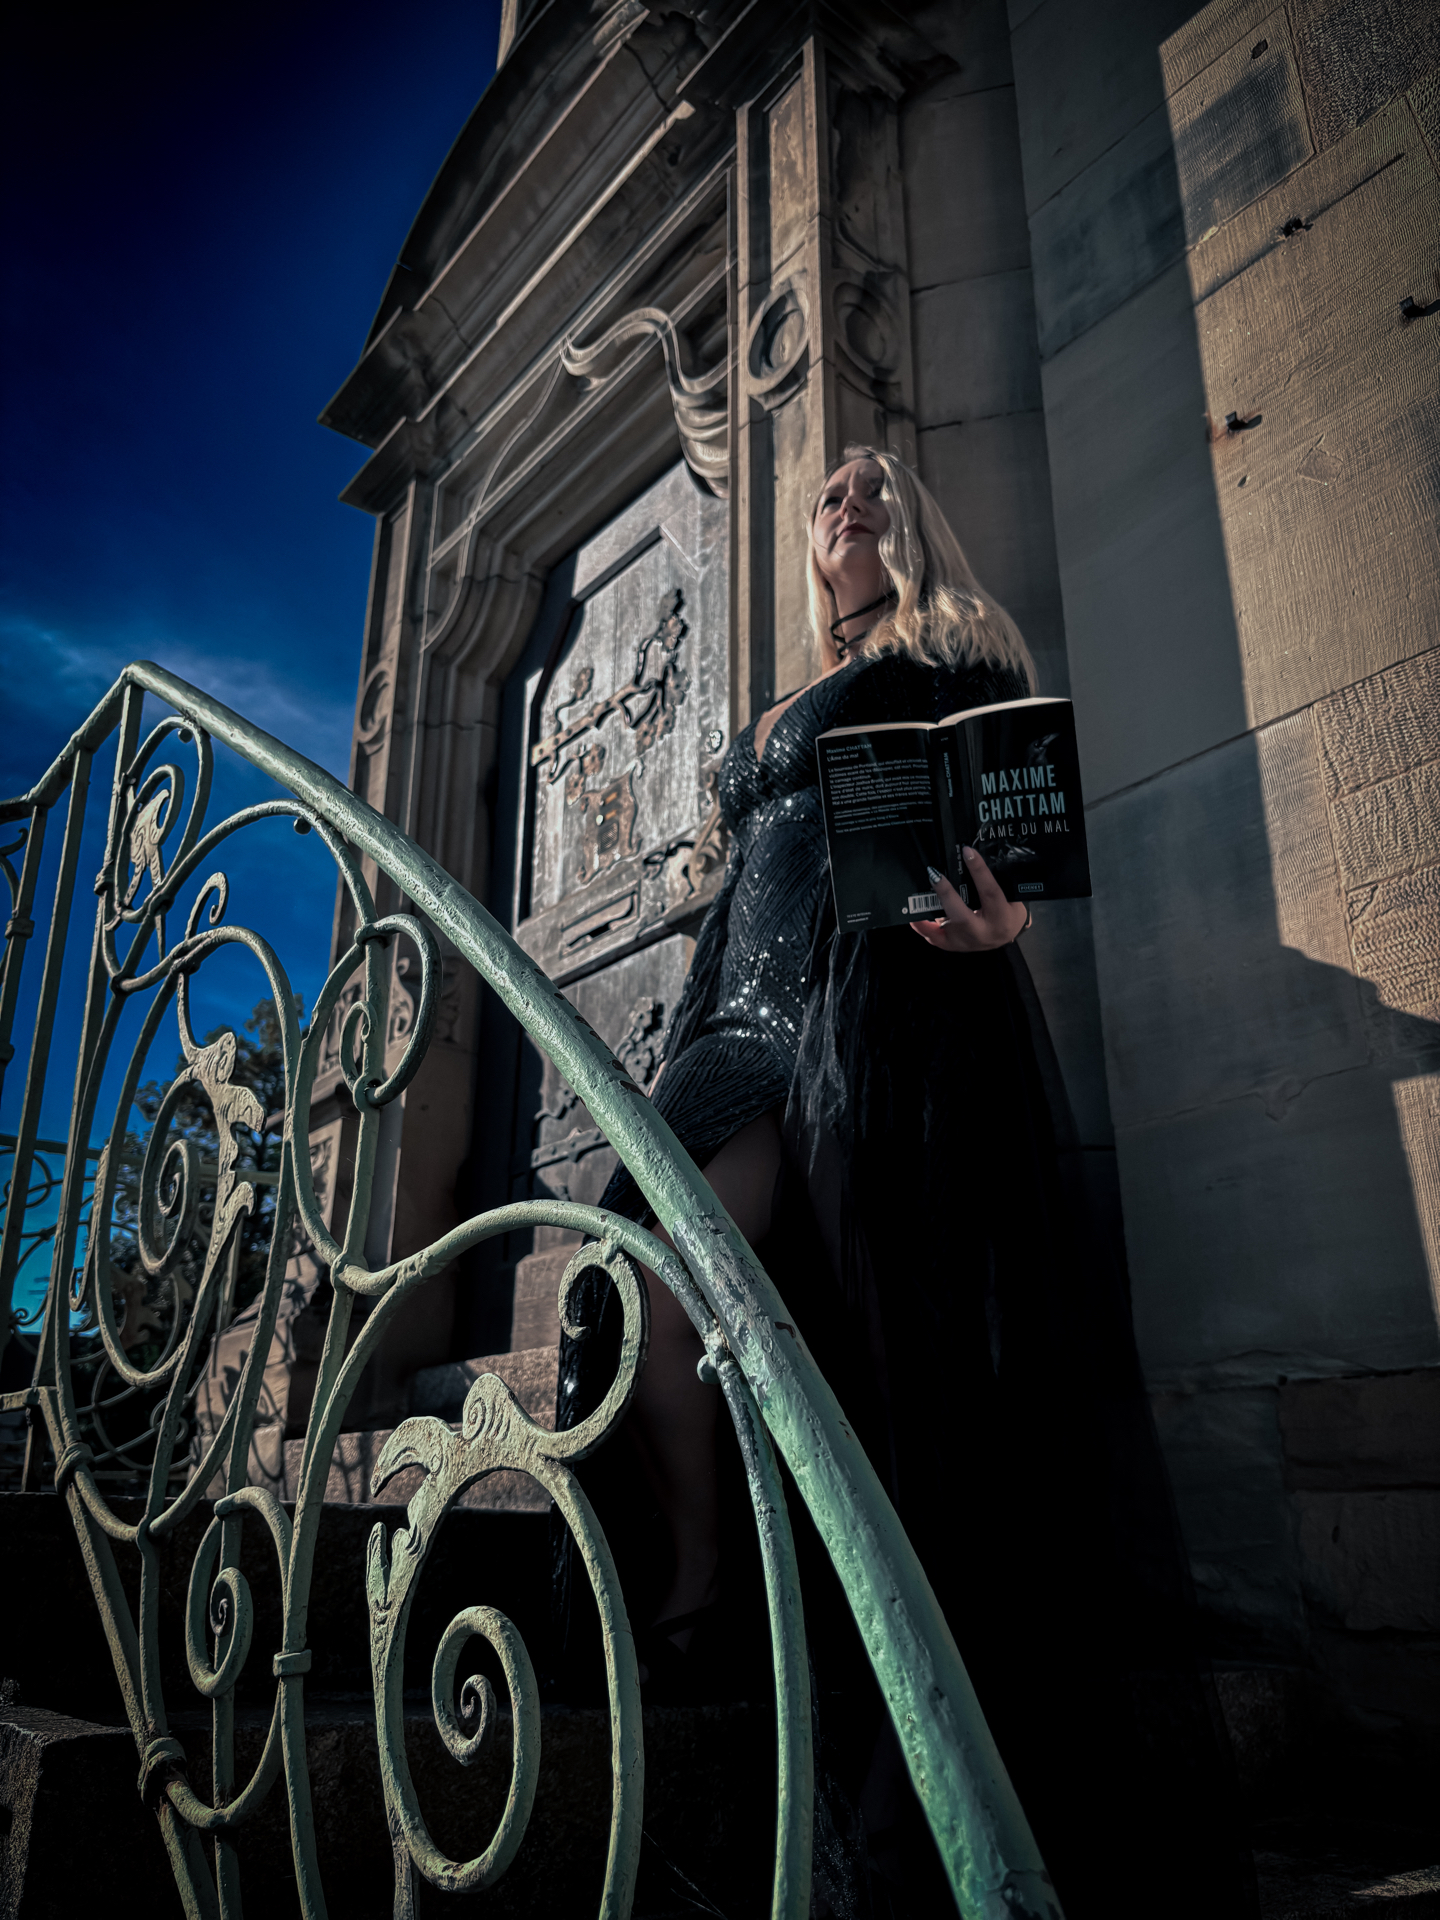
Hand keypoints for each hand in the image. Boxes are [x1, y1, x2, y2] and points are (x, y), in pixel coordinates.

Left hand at [910, 847, 1027, 952]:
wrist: (1006, 935)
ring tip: (918, 895)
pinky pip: (935, 938)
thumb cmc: (1008, 913)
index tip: (967, 853)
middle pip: (962, 916)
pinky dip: (923, 927)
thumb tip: (972, 859)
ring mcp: (967, 942)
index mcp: (1002, 917)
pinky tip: (915, 916)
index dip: (978, 871)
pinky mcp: (955, 946)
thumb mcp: (1010, 897)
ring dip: (931, 910)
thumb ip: (994, 883)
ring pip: (946, 927)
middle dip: (946, 894)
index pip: (990, 892)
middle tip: (935, 875)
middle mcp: (984, 933)